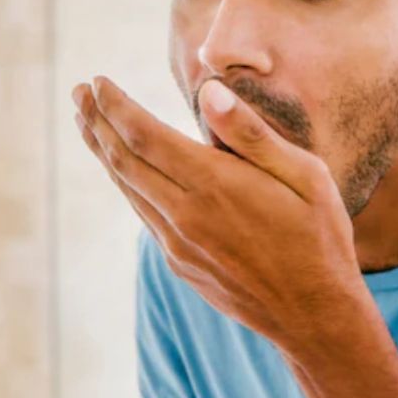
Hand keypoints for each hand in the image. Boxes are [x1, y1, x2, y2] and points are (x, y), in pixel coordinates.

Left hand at [73, 77, 369, 351]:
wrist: (316, 316)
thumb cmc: (319, 236)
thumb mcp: (304, 174)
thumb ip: (250, 133)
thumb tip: (207, 91)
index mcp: (213, 185)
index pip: (144, 135)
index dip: (115, 106)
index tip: (96, 81)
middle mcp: (185, 216)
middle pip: (123, 160)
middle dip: (97, 122)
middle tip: (77, 93)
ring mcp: (178, 245)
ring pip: (128, 190)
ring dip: (103, 152)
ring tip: (88, 123)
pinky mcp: (181, 265)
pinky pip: (145, 216)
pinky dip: (127, 184)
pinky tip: (127, 172)